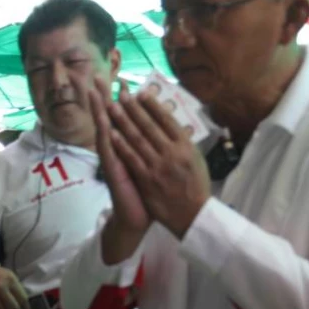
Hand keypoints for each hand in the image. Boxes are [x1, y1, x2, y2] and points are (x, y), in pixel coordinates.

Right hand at [83, 76, 149, 238]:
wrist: (137, 218)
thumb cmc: (147, 194)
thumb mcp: (151, 166)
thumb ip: (152, 149)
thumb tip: (164, 131)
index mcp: (129, 147)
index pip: (125, 119)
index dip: (123, 100)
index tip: (124, 80)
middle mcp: (118, 150)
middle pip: (110, 118)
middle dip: (105, 97)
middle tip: (98, 75)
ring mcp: (113, 159)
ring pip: (105, 129)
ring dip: (98, 110)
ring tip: (93, 90)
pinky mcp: (111, 170)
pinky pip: (108, 149)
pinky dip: (105, 134)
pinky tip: (102, 120)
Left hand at [104, 88, 210, 237]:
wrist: (193, 215)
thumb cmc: (196, 186)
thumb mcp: (196, 160)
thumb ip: (184, 142)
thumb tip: (174, 124)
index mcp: (186, 146)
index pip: (167, 120)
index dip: (152, 105)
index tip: (141, 93)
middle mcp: (173, 153)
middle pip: (149, 125)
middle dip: (133, 108)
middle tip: (121, 93)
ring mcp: (159, 166)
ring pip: (138, 139)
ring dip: (123, 121)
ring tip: (112, 107)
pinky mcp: (147, 179)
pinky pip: (132, 158)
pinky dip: (121, 145)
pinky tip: (111, 133)